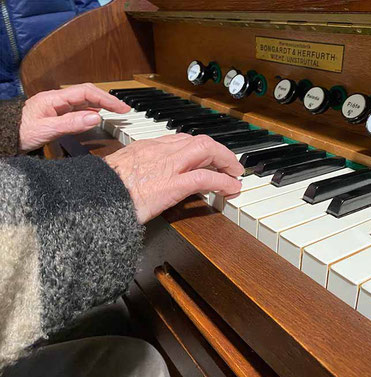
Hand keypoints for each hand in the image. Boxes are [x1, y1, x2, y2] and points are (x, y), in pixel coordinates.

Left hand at [19, 83, 129, 151]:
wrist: (3, 136)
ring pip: (84, 101)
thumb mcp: (47, 130)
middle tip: (124, 109)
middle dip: (108, 100)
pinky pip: (78, 109)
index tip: (121, 107)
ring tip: (116, 111)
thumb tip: (96, 117)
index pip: (87, 93)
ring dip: (102, 104)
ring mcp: (56, 106)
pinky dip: (92, 111)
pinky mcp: (56, 114)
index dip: (106, 99)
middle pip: (88, 94)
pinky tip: (97, 116)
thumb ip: (72, 123)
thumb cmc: (20, 132)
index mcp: (54, 98)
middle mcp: (57, 99)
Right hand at [104, 133, 243, 223]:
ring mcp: (168, 165)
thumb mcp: (119, 171)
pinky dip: (223, 181)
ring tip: (235, 174)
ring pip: (206, 151)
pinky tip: (232, 188)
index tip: (206, 156)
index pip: (180, 139)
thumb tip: (146, 180)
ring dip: (226, 161)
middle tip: (229, 163)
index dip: (198, 148)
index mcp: (146, 147)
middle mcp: (159, 150)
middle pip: (197, 140)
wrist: (92, 199)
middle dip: (218, 151)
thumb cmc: (102, 190)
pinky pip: (206, 177)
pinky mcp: (173, 184)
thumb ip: (136, 170)